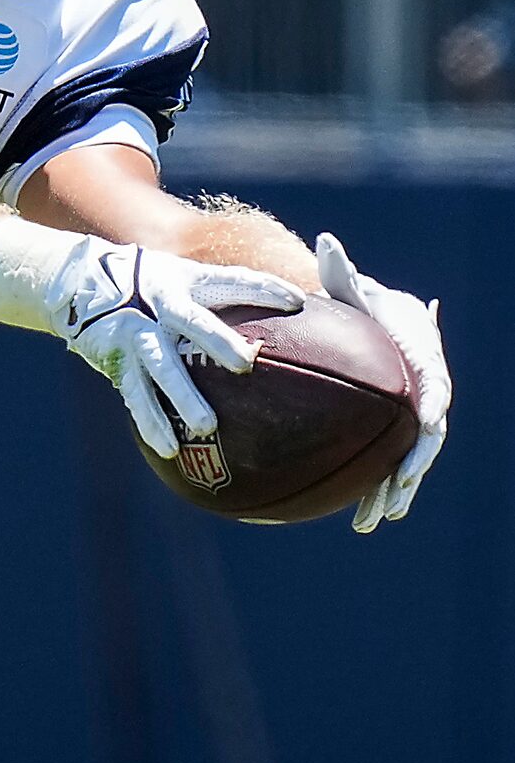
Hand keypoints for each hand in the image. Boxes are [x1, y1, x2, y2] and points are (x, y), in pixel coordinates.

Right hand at [46, 240, 303, 458]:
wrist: (81, 281)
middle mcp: (160, 304)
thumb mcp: (184, 277)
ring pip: (162, 368)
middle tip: (245, 365)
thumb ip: (224, 294)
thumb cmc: (152, 283)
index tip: (299, 302)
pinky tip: (169, 448)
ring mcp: (135, 333)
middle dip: (218, 343)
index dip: (264, 289)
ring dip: (183, 397)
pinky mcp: (116, 360)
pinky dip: (151, 422)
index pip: (232, 281)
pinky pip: (136, 395)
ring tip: (208, 427)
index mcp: (187, 281)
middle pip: (194, 324)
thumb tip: (292, 315)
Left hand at [316, 232, 448, 530]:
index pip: (435, 390)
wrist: (369, 326)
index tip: (423, 430)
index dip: (431, 412)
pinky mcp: (390, 436)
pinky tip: (357, 518)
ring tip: (369, 521)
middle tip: (393, 493)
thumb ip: (342, 272)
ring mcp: (409, 420)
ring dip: (392, 493)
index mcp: (421, 364)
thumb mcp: (352, 288)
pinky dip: (375, 492)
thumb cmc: (360, 304)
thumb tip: (326, 241)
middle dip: (412, 469)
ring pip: (408, 462)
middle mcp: (424, 396)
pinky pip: (386, 467)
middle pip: (426, 439)